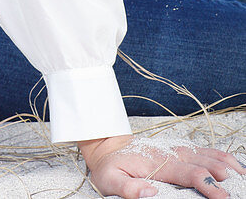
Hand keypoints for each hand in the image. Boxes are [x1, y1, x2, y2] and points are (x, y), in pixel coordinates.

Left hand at [78, 134, 245, 198]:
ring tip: (243, 175)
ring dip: (226, 164)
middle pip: (203, 162)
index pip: (188, 173)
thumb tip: (150, 193)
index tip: (221, 196)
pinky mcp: (179, 150)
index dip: (206, 184)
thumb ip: (128, 189)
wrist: (107, 146)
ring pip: (206, 154)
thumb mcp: (110, 180)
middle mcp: (171, 153)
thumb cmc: (110, 167)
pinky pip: (203, 151)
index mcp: (157, 162)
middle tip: (239, 189)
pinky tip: (233, 165)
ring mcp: (176, 150)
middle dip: (223, 176)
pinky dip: (220, 157)